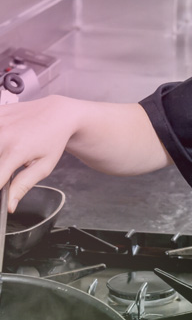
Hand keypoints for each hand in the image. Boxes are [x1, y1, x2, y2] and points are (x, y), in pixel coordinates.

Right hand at [0, 96, 71, 211]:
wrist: (58, 113)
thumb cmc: (53, 141)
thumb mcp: (44, 166)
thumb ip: (23, 185)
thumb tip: (8, 206)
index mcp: (16, 151)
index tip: (2, 191)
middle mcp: (3, 135)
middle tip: (9, 168)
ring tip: (8, 156)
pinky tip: (4, 142)